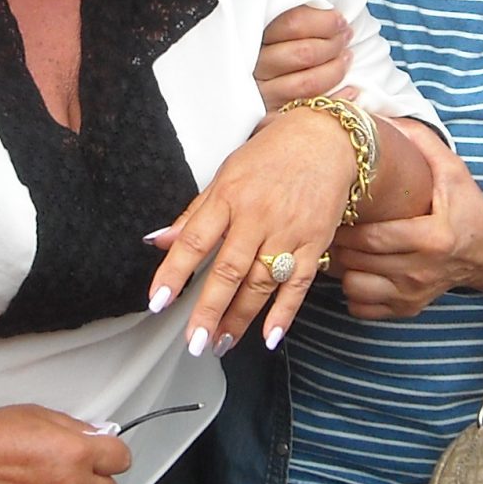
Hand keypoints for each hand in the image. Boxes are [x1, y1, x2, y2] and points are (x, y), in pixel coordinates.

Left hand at [146, 106, 358, 357]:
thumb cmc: (270, 157)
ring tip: (220, 343)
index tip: (159, 301)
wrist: (325, 140)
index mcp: (229, 196)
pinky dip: (284, 313)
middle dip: (209, 310)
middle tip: (193, 342)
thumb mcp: (225, 174)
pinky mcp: (315, 243)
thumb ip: (193, 214)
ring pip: (261, 283)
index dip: (174, 272)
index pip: (195, 240)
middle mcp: (258, 216)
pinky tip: (269, 336)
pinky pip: (298, 285)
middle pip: (229, 270)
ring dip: (240, 318)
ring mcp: (289, 231)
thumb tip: (157, 241)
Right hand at [255, 2, 351, 106]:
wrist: (245, 103)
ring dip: (336, 69)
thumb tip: (331, 15)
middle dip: (333, 44)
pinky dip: (337, 100)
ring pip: (308, 82)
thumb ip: (296, 23)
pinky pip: (309, 111)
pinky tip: (351, 91)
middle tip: (346, 37)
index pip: (292, 24)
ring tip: (347, 59)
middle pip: (303, 53)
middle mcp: (256, 67)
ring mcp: (264, 95)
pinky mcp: (271, 120)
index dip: (323, 21)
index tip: (339, 20)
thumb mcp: (274, 35)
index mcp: (256, 40)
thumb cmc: (275, 57)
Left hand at [329, 145, 482, 319]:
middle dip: (337, 242)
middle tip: (328, 223)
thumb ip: (423, 144)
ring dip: (341, 268)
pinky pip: (361, 307)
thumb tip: (385, 118)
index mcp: (432, 238)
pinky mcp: (407, 309)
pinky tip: (357, 268)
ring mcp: (413, 294)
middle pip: (358, 262)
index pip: (373, 237)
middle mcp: (421, 271)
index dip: (346, 225)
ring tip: (342, 246)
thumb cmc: (468, 210)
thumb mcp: (454, 172)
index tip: (333, 208)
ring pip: (353, 287)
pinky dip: (352, 290)